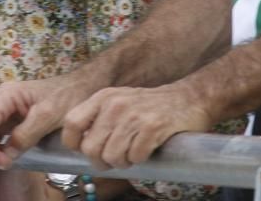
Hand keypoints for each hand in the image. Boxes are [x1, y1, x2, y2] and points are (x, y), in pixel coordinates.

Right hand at [0, 76, 92, 169]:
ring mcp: (2, 110)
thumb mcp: (48, 116)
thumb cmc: (66, 96)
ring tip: (2, 163)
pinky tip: (3, 158)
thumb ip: (26, 135)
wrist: (80, 87)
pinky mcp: (8, 120)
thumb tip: (6, 155)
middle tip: (1, 165)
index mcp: (6, 95)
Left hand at [61, 82, 213, 169]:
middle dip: (101, 161)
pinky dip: (140, 159)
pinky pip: (135, 157)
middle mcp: (114, 104)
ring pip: (112, 156)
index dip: (73, 143)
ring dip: (122, 162)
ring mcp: (133, 115)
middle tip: (114, 159)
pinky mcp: (152, 127)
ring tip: (131, 154)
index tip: (83, 151)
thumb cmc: (150, 105)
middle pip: (90, 148)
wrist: (188, 98)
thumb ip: (98, 117)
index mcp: (102, 97)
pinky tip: (146, 150)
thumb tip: (80, 145)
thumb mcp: (118, 101)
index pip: (72, 123)